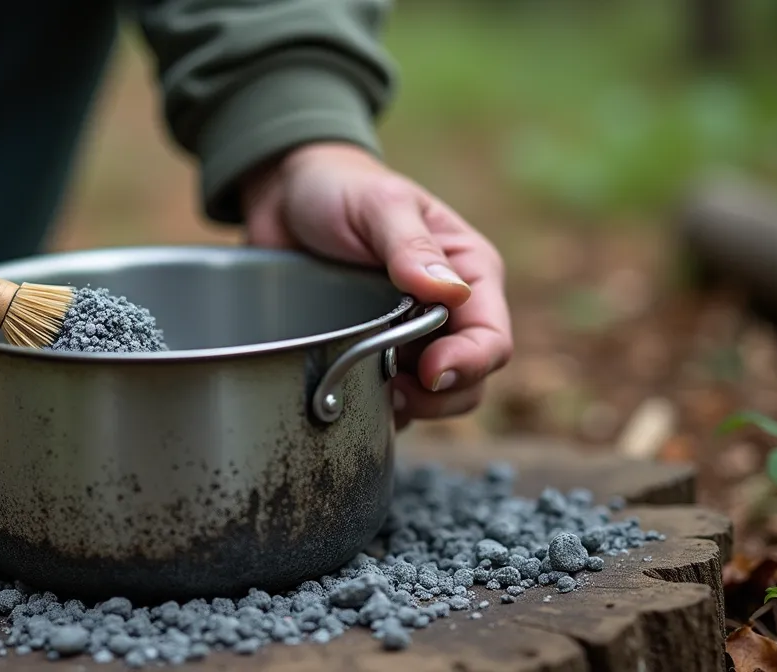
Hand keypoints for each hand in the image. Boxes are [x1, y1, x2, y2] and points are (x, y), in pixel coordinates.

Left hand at [241, 142, 512, 428]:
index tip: (430, 373)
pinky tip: (348, 396)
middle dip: (439, 397)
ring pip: (432, 398)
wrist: (284, 195)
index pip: (491, 337)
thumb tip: (450, 293)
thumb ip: (411, 247)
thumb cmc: (340, 188)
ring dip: (408, 407)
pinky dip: (375, 409)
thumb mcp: (379, 206)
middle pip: (470, 380)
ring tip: (365, 391)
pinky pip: (387, 399)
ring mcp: (409, 337)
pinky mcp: (372, 353)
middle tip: (395, 392)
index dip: (468, 364)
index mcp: (469, 272)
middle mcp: (449, 312)